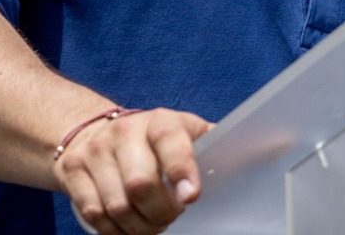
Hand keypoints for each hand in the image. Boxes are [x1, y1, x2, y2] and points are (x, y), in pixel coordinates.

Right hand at [53, 107, 212, 234]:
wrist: (94, 131)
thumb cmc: (154, 139)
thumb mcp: (186, 133)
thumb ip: (216, 144)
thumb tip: (273, 146)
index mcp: (160, 121)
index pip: (171, 142)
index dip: (182, 171)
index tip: (190, 197)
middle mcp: (125, 132)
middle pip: (140, 184)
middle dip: (160, 213)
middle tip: (171, 217)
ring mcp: (95, 151)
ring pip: (116, 205)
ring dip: (138, 226)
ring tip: (151, 225)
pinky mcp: (72, 171)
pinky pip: (92, 213)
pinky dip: (113, 230)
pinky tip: (127, 227)